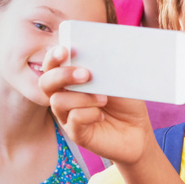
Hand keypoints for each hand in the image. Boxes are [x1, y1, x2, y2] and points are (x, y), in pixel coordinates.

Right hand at [40, 46, 153, 164]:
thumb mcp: (119, 81)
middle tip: (86, 74)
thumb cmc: (126, 102)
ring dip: (82, 97)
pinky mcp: (76, 133)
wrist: (138, 130)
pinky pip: (73, 120)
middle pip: (46, 82)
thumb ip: (105, 68)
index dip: (54, 56)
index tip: (65, 50)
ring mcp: (68, 115)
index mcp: (71, 79)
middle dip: (62, 75)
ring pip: (58, 101)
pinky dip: (89, 114)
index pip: (52, 65)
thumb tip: (97, 55)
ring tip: (104, 98)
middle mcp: (65, 96)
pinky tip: (102, 115)